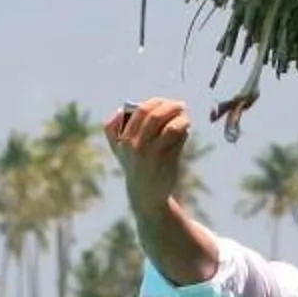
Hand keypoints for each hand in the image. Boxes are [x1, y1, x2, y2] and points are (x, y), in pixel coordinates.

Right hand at [106, 98, 189, 219]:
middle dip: (171, 106)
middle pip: (155, 116)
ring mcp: (152, 154)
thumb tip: (120, 109)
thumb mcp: (118, 149)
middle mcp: (135, 146)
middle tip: (182, 105)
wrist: (145, 194)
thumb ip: (112, 128)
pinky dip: (184, 131)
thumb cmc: (134, 165)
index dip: (156, 102)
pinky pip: (179, 139)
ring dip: (181, 118)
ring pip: (170, 128)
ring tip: (185, 118)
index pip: (141, 110)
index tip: (166, 102)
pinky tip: (185, 131)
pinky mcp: (166, 161)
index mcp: (122, 139)